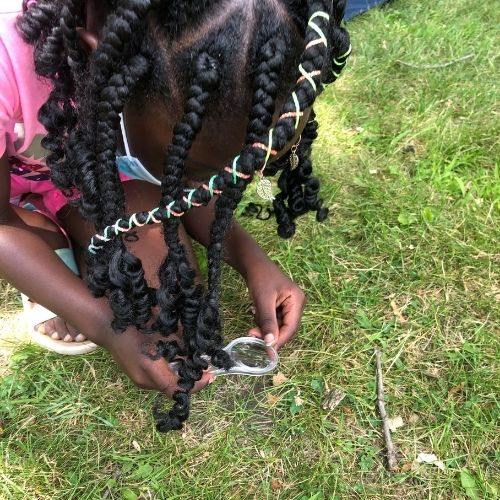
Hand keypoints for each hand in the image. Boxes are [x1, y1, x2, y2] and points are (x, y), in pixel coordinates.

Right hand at [93, 320, 214, 396]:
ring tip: (192, 361)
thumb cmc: (136, 323)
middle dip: (191, 379)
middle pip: (173, 388)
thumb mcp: (163, 331)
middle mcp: (143, 380)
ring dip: (180, 375)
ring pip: (166, 384)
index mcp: (150, 369)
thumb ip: (183, 341)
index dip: (196, 386)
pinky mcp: (136, 376)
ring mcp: (138, 380)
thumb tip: (201, 349)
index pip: (176, 388)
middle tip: (204, 366)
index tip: (211, 376)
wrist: (107, 325)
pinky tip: (176, 358)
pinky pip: (158, 379)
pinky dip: (170, 372)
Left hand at [246, 261, 305, 349]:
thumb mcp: (263, 301)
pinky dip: (264, 320)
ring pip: (278, 325)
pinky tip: (255, 310)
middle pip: (286, 328)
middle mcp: (296, 304)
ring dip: (265, 326)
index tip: (266, 351)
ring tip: (252, 317)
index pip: (291, 327)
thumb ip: (267, 322)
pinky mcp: (281, 305)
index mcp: (297, 300)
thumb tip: (270, 343)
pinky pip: (274, 319)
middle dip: (270, 333)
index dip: (279, 340)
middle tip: (252, 334)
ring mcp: (289, 304)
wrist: (252, 263)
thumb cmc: (260, 278)